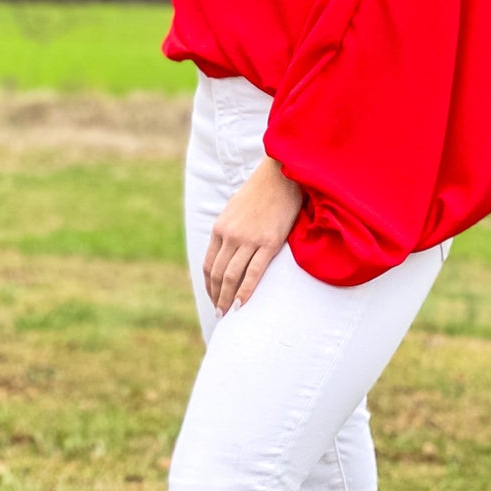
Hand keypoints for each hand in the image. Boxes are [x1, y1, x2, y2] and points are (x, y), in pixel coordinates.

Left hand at [204, 155, 303, 314]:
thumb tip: (230, 249)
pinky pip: (253, 272)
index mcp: (220, 228)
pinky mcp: (269, 242)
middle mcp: (230, 235)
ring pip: (231, 276)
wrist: (281, 175)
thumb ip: (230, 229)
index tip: (213, 298)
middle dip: (216, 297)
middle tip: (220, 315)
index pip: (209, 264)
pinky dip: (245, 291)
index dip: (209, 285)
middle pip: (217, 274)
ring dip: (227, 298)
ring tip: (228, 314)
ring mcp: (249, 239)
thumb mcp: (236, 209)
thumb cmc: (262, 192)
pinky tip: (242, 304)